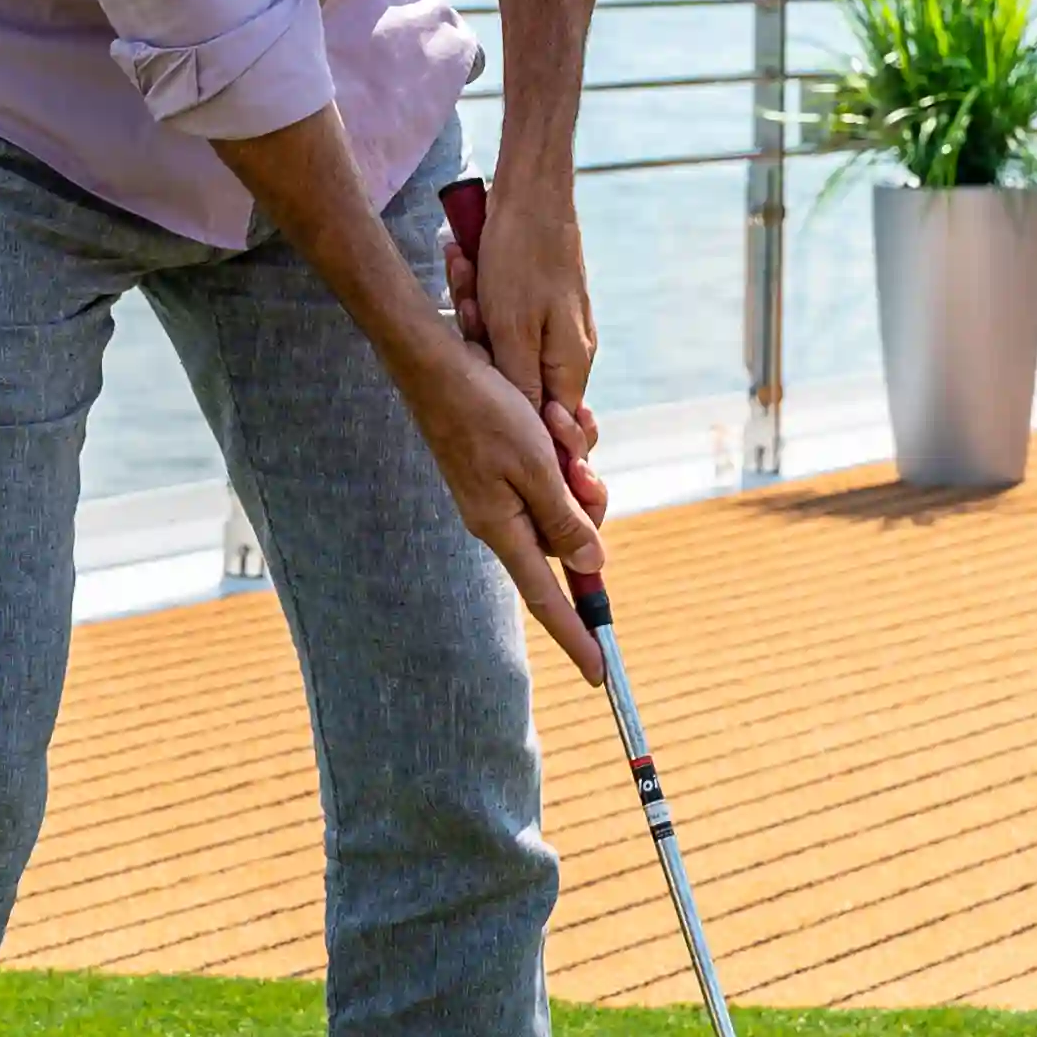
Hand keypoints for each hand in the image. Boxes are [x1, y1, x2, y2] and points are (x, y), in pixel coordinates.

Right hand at [397, 324, 608, 674]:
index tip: (601, 673)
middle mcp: (500, 520)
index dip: (576, 635)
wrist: (436, 363)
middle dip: (587, 506)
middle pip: (564, 541)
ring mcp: (499, 494)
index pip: (547, 599)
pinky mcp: (501, 468)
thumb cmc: (483, 409)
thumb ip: (565, 519)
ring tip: (560, 428)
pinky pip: (547, 474)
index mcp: (503, 529)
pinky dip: (561, 451)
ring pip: (561, 503)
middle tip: (582, 466)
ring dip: (575, 470)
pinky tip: (554, 419)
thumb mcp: (536, 465)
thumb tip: (591, 567)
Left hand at [464, 165, 600, 472]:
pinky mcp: (542, 305)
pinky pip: (505, 323)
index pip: (554, 430)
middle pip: (526, 392)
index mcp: (571, 367)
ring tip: (465, 278)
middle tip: (470, 315)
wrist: (532, 191)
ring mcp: (558, 329)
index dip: (520, 432)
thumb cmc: (521, 258)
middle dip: (487, 364)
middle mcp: (572, 354)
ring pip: (508, 354)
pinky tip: (465, 266)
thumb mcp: (511, 332)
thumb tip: (532, 442)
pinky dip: (481, 303)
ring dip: (477, 323)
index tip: (484, 407)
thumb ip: (522, 388)